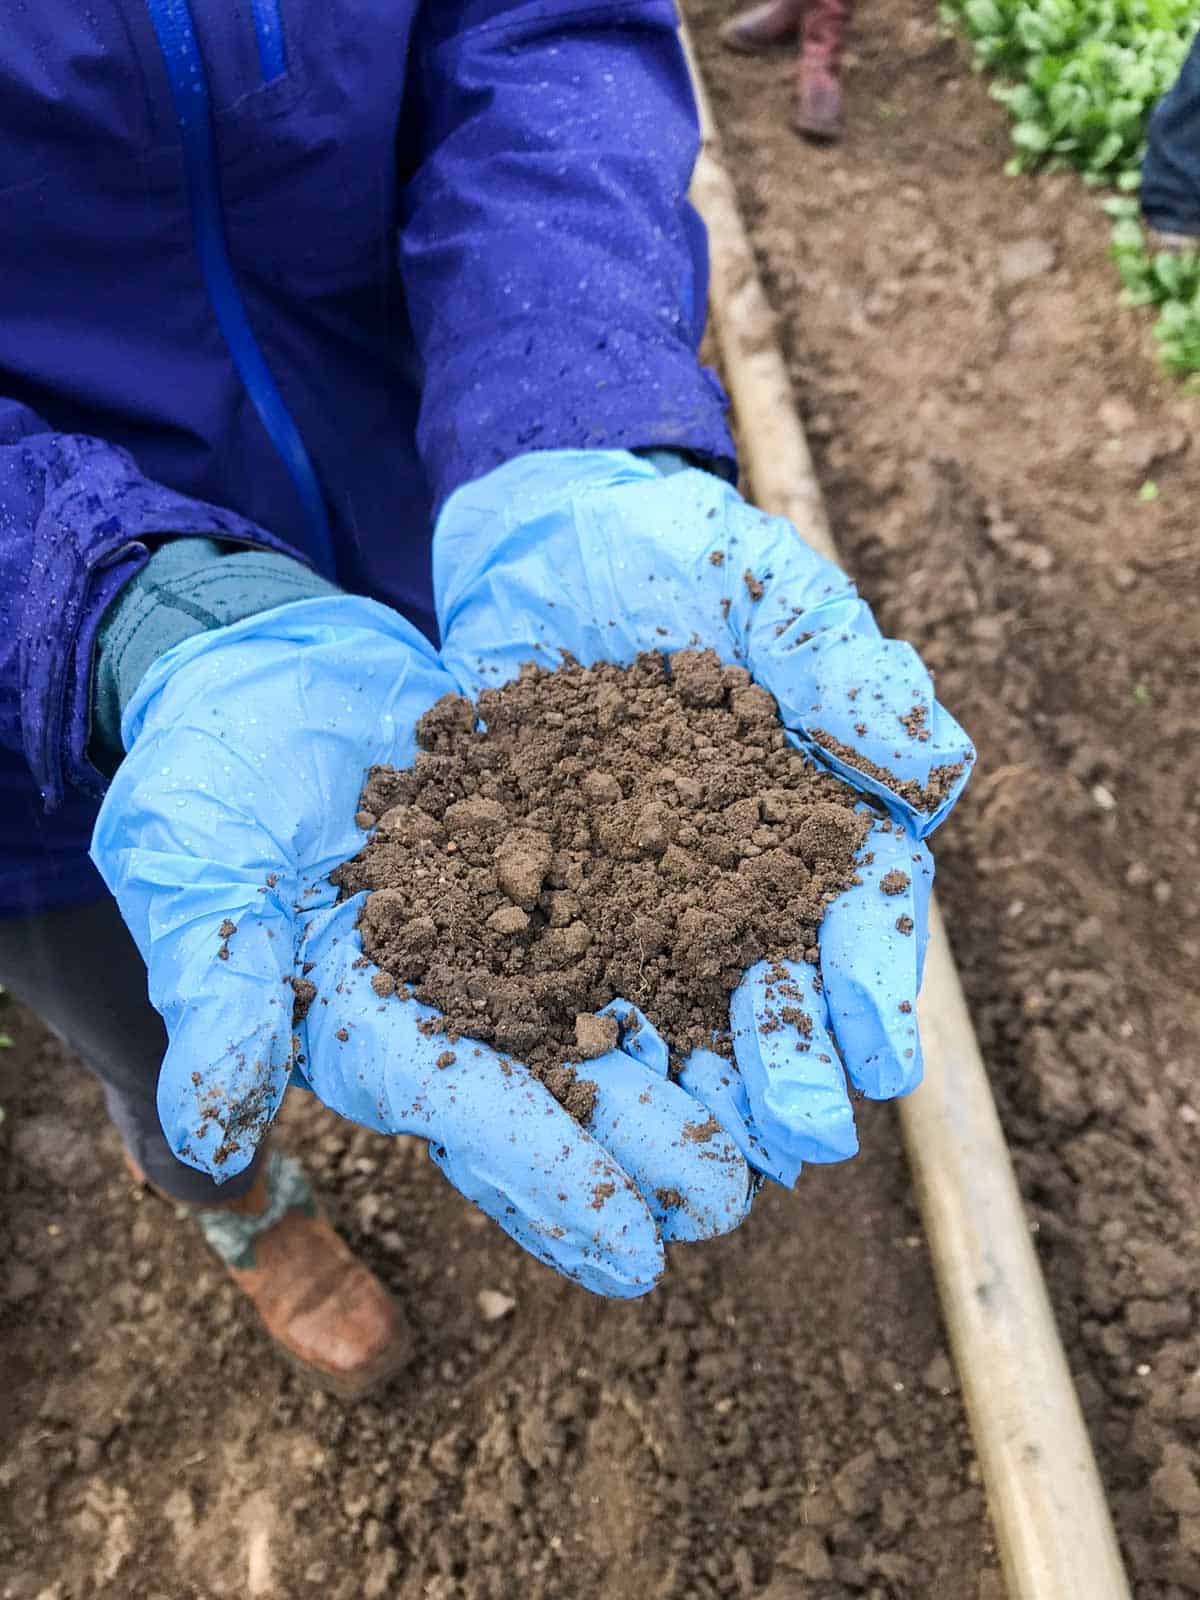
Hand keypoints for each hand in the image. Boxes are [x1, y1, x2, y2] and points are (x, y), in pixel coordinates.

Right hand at [91, 595, 749, 1296]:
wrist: (260, 662)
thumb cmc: (205, 769)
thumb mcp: (197, 874)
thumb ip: (221, 996)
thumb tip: (211, 1144)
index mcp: (368, 1019)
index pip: (468, 1113)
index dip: (550, 1181)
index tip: (637, 1255)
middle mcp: (454, 992)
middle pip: (567, 1087)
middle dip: (652, 1146)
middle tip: (737, 1200)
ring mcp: (510, 924)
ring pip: (620, 1013)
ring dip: (701, 1069)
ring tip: (786, 1124)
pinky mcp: (552, 850)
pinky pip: (637, 908)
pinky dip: (702, 944)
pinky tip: (776, 973)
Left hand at [435, 451, 973, 1183]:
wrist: (540, 538)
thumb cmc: (678, 554)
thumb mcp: (768, 589)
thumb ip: (846, 674)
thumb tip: (931, 772)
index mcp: (814, 815)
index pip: (859, 911)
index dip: (872, 986)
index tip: (883, 1063)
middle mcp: (733, 876)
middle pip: (773, 988)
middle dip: (787, 1064)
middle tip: (790, 1137)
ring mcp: (635, 894)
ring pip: (671, 1009)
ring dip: (685, 1086)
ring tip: (688, 1155)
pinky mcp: (541, 898)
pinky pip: (554, 981)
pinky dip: (561, 1042)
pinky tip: (561, 1098)